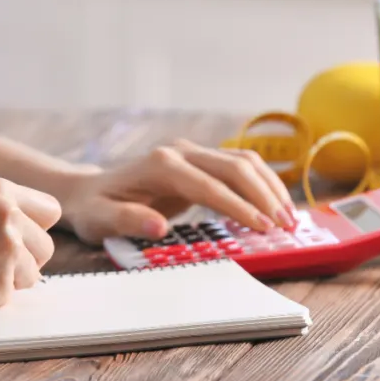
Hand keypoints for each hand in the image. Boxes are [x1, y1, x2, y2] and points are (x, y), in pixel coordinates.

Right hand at [0, 178, 60, 319]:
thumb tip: (33, 236)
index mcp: (0, 190)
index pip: (50, 210)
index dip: (35, 229)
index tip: (19, 239)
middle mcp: (10, 215)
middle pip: (46, 247)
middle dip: (25, 260)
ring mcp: (8, 248)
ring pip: (33, 275)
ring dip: (8, 281)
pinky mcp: (1, 282)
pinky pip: (11, 297)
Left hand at [58, 139, 296, 243]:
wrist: (90, 192)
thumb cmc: (96, 210)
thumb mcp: (101, 221)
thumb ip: (128, 221)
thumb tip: (158, 226)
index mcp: (161, 164)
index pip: (210, 185)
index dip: (238, 206)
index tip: (262, 227)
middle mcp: (181, 152)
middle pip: (235, 167)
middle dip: (264, 196)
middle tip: (286, 226)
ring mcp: (193, 154)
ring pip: (244, 162)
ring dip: (270, 188)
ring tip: (289, 219)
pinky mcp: (202, 162)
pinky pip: (241, 167)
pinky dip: (263, 184)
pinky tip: (276, 206)